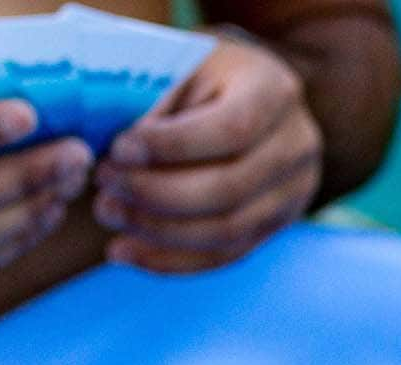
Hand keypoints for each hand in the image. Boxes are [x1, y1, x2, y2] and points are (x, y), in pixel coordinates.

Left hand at [93, 38, 321, 274]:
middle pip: (228, 190)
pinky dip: (168, 261)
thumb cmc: (204, 77)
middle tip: (104, 190)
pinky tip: (126, 252)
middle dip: (156, 195)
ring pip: (224, 233)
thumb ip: (158, 103)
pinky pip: (220, 258)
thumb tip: (122, 158)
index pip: (230, 130)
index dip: (172, 147)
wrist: (248, 99)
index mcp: (275, 91)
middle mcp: (296, 146)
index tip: (117, 150)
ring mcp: (291, 195)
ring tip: (109, 216)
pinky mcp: (272, 230)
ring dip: (157, 233)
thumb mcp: (184, 66)